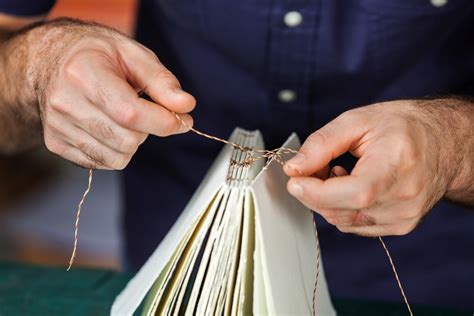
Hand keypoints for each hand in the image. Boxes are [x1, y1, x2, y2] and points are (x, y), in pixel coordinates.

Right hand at [31, 19, 194, 168]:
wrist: (50, 60)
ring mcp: (57, 126)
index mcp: (83, 73)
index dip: (164, 122)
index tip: (183, 119)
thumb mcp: (134, 55)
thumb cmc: (97, 55)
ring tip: (123, 116)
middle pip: (127, 140)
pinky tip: (109, 126)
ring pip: (117, 157)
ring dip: (132, 142)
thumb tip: (186, 106)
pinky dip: (116, 150)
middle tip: (145, 110)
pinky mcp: (56, 143)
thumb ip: (162, 81)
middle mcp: (65, 103)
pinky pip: (102, 163)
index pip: (131, 114)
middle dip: (149, 129)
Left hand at [284, 99, 469, 235]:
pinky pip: (354, 226)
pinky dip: (342, 208)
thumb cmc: (402, 126)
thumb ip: (321, 144)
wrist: (443, 142)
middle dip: (313, 192)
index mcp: (396, 167)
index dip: (315, 192)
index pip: (353, 194)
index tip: (294, 179)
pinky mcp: (400, 226)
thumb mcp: (357, 121)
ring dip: (327, 200)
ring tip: (338, 171)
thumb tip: (293, 169)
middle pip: (340, 211)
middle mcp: (404, 200)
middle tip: (313, 166)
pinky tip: (351, 185)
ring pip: (342, 222)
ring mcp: (403, 218)